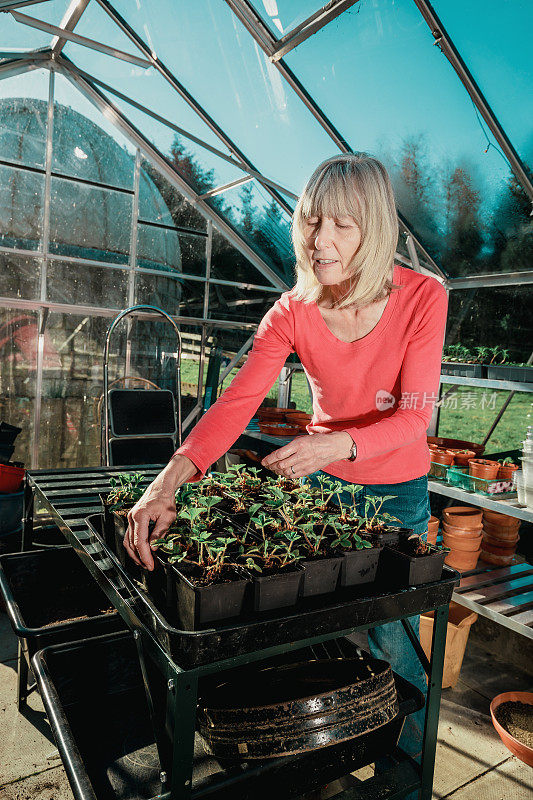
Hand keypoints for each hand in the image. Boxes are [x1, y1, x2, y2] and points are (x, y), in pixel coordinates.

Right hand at [124, 455, 196, 569]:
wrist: (160, 488)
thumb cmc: (165, 500)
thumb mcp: (168, 517)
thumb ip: (160, 533)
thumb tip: (153, 547)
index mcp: (140, 516)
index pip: (140, 542)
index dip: (145, 556)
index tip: (151, 565)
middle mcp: (132, 517)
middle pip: (132, 544)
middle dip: (140, 558)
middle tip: (150, 567)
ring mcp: (130, 518)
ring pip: (128, 541)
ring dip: (136, 554)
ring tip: (146, 563)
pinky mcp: (132, 520)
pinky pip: (130, 536)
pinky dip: (135, 546)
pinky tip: (142, 553)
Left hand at [261, 432, 353, 478]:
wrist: (333, 447)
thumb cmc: (317, 441)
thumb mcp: (302, 439)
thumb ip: (290, 447)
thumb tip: (277, 455)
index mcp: (299, 444)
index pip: (279, 454)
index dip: (269, 459)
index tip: (263, 461)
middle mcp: (301, 454)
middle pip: (281, 464)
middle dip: (272, 466)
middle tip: (268, 465)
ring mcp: (306, 464)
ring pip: (286, 471)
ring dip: (278, 471)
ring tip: (274, 469)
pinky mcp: (309, 470)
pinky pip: (294, 475)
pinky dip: (286, 475)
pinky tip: (283, 472)